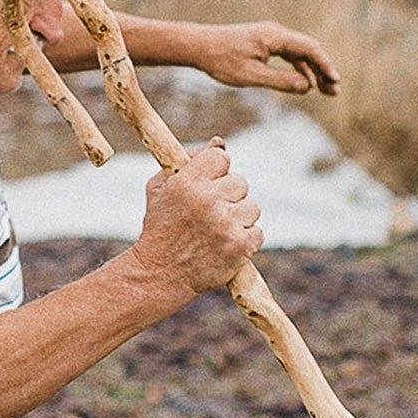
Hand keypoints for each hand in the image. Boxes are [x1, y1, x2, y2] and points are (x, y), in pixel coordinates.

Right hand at [133, 141, 263, 298]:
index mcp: (188, 182)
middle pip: (240, 182)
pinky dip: (245, 238)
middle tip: (210, 212)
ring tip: (217, 230)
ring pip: (251, 207)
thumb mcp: (159, 189)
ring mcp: (226, 224)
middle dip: (228, 196)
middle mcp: (209, 200)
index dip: (216, 171)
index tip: (209, 183)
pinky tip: (225, 243)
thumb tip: (219, 143)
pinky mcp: (240, 246)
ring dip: (238, 218)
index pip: (221, 158)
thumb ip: (189, 161)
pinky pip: (257, 231)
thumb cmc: (160, 228)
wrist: (160, 274)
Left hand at [190, 19, 340, 96]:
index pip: (310, 48)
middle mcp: (276, 33)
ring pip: (299, 53)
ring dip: (312, 71)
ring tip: (324, 90)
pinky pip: (288, 54)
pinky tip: (305, 83)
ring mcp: (271, 36)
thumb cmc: (222, 61)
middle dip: (323, 70)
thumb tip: (307, 87)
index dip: (325, 66)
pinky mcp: (264, 42)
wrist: (199, 46)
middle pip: (308, 50)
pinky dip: (298, 68)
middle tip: (334, 91)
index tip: (335, 82)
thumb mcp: (252, 76)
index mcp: (275, 37)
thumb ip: (280, 82)